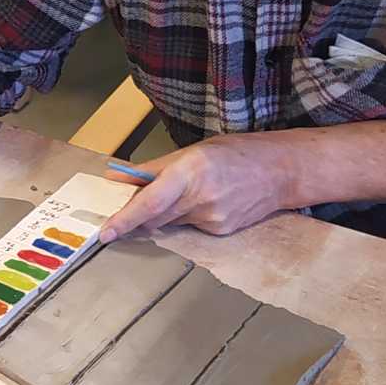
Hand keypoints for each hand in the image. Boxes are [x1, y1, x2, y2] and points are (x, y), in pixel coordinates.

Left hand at [99, 135, 290, 242]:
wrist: (280, 171)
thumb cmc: (234, 154)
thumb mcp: (191, 152)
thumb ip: (153, 168)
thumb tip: (117, 177)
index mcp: (190, 171)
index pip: (149, 202)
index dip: (125, 219)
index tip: (105, 232)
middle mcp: (201, 198)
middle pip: (155, 217)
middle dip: (139, 215)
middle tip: (131, 206)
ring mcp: (213, 219)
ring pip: (171, 223)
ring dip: (166, 212)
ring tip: (189, 191)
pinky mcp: (221, 232)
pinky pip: (190, 227)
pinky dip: (187, 216)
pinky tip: (207, 201)